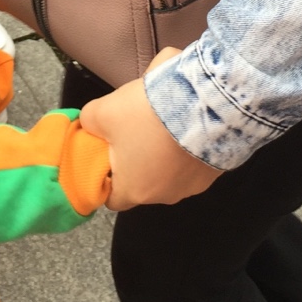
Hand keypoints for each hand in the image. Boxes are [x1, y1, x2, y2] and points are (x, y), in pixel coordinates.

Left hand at [79, 49, 221, 209]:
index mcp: (133, 191)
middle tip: (135, 132)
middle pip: (142, 184)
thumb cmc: (146, 114)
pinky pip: (192, 165)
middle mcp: (164, 196)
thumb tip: (87, 125)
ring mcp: (193, 186)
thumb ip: (87, 123)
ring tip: (163, 127)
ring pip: (169, 175)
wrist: (203, 102)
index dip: (107, 178)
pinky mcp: (214, 172)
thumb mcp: (101, 111)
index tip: (108, 156)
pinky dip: (186, 152)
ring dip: (164, 157)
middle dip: (136, 162)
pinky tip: (184, 129)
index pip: (113, 198)